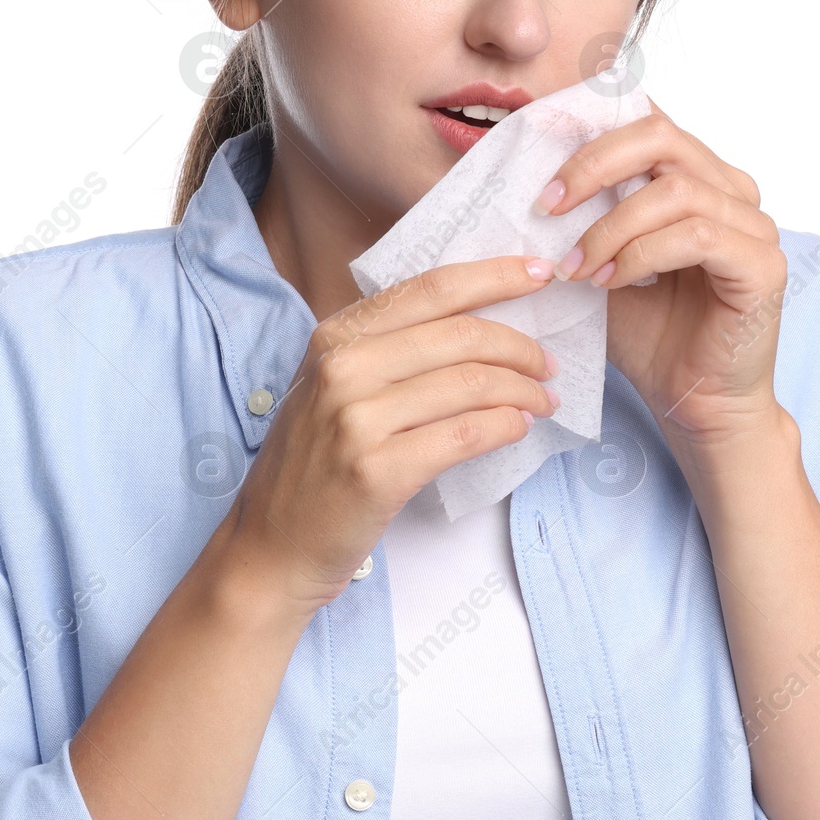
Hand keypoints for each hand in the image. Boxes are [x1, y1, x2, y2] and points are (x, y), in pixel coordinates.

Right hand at [226, 256, 561, 613]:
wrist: (272, 545)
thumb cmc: (314, 464)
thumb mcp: (332, 386)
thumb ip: (387, 347)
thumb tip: (477, 318)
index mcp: (336, 335)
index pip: (431, 288)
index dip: (494, 276)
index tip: (539, 273)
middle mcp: (343, 367)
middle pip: (461, 334)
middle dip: (520, 346)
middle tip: (547, 365)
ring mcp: (357, 419)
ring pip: (472, 383)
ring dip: (523, 391)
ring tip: (541, 402)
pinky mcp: (378, 471)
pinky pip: (466, 434)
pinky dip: (506, 427)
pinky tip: (518, 429)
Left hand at [534, 99, 787, 447]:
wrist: (691, 403)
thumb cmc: (648, 334)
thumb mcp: (597, 261)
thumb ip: (580, 216)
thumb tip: (525, 176)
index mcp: (697, 178)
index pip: (647, 123)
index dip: (590, 135)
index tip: (540, 173)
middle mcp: (732, 192)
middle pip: (661, 138)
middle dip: (593, 165)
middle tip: (548, 206)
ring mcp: (754, 226)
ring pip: (675, 190)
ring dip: (612, 227)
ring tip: (576, 268)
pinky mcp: (764, 266)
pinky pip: (698, 237)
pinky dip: (643, 255)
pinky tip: (611, 282)